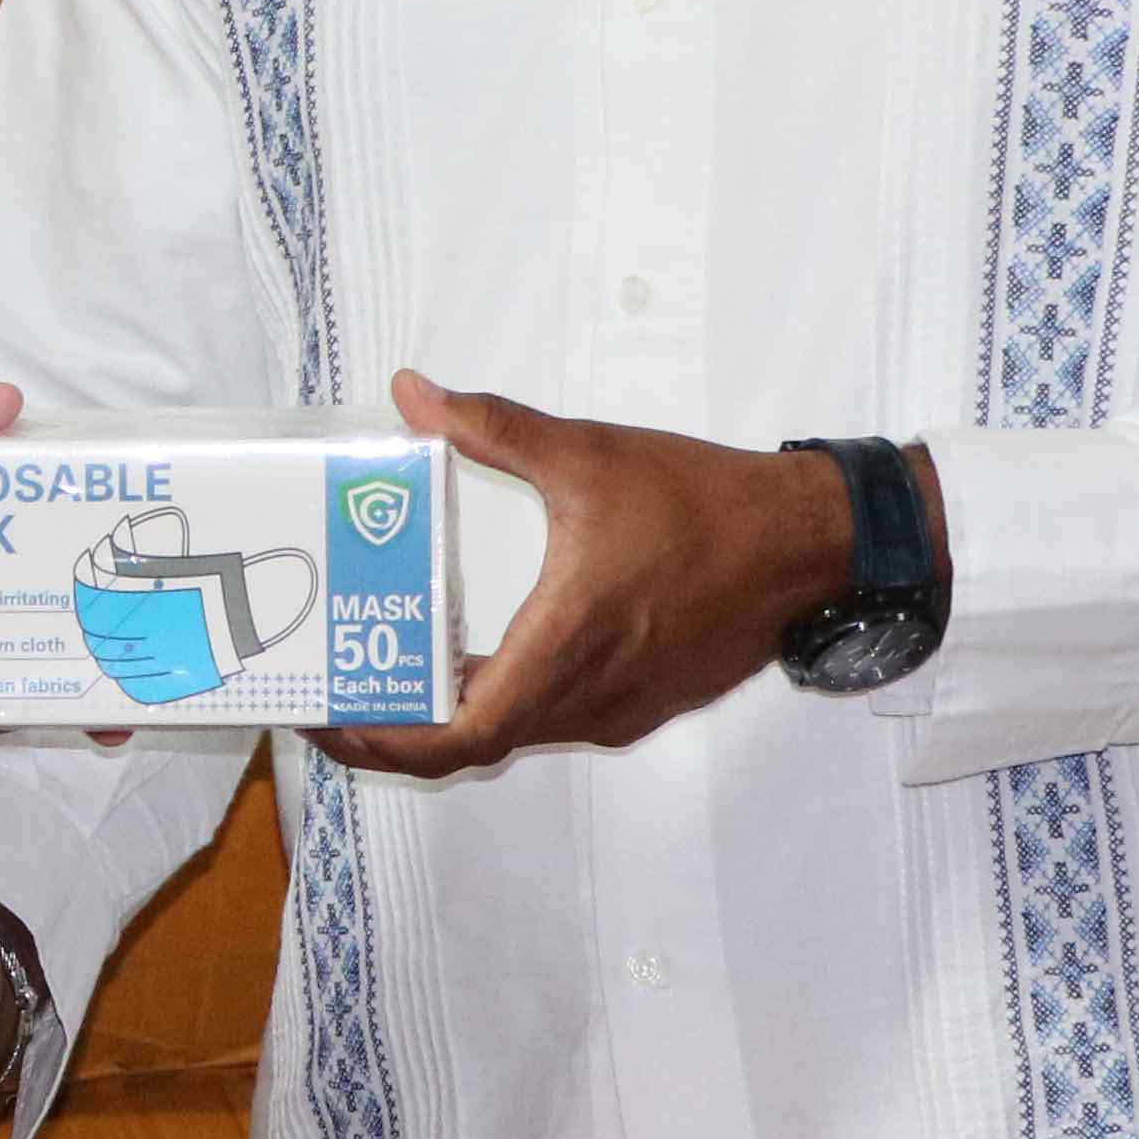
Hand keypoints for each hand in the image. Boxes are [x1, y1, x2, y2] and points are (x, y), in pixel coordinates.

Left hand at [310, 372, 879, 779]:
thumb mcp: (586, 455)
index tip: (329, 718)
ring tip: (388, 673)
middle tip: (337, 692)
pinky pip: (553, 718)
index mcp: (565, 650)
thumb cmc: (705, 505)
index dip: (383, 741)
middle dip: (396, 729)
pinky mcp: (643, 702)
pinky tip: (472, 656)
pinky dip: (502, 700)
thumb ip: (491, 427)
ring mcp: (620, 709)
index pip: (458, 737)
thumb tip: (414, 393)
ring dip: (451, 715)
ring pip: (514, 732)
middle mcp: (588, 699)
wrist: (809, 543)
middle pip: (472, 745)